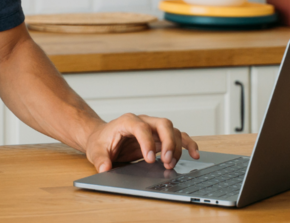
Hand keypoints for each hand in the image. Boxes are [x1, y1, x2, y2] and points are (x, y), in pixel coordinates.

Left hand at [84, 114, 199, 172]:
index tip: (149, 159)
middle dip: (169, 142)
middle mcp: (143, 121)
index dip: (147, 142)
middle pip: (163, 124)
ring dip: (177, 147)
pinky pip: (178, 137)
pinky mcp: (159, 137)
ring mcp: (153, 128)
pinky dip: (187, 144)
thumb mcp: (95, 151)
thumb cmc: (100, 142)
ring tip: (172, 164)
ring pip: (173, 131)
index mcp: (126, 121)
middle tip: (167, 162)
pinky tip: (194, 154)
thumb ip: (100, 159)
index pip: (141, 127)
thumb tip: (104, 168)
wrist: (102, 138)